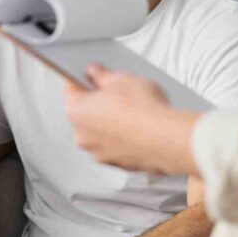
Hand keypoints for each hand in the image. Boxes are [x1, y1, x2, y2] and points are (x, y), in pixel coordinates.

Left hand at [64, 64, 196, 173]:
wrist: (167, 138)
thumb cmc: (142, 111)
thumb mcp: (120, 79)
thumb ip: (102, 75)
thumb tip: (95, 73)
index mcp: (75, 113)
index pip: (70, 90)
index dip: (82, 78)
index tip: (90, 74)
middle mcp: (82, 136)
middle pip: (86, 112)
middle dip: (99, 101)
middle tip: (118, 91)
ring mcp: (99, 152)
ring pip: (101, 131)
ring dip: (112, 121)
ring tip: (134, 110)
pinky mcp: (118, 163)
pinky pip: (117, 145)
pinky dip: (125, 137)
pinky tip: (141, 126)